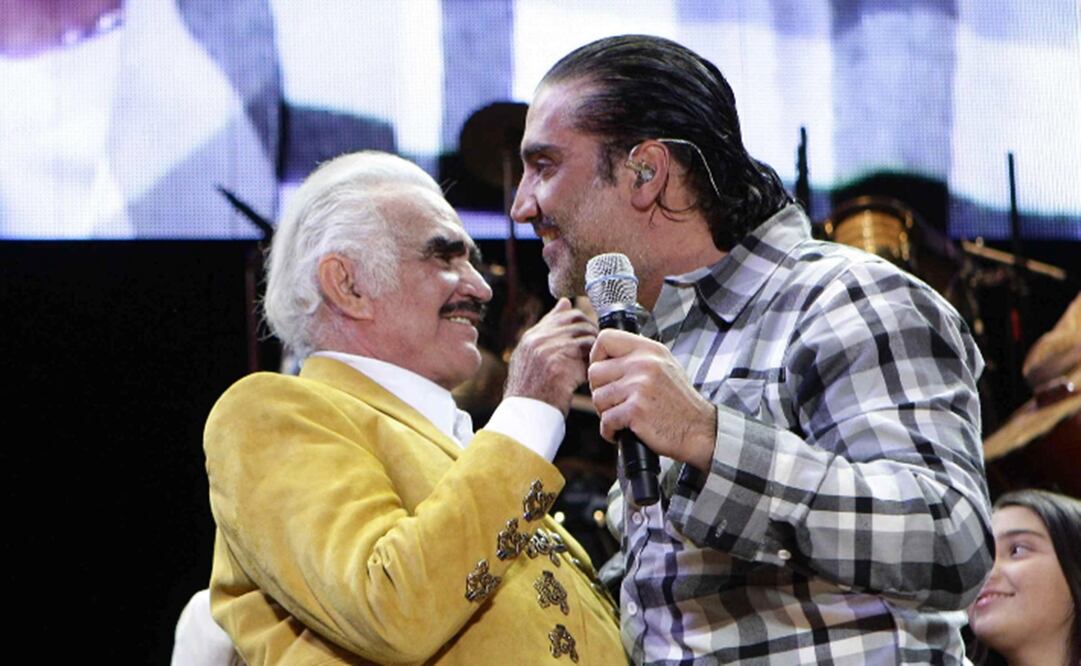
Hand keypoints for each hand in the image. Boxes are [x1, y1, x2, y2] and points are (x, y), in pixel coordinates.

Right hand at [504, 298, 597, 414]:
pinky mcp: (559, 364)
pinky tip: (588, 375)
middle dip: (592, 333)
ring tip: (591, 364)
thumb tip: (564, 302)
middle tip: (594, 351)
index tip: (588, 336)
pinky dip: (592, 363)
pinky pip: (587, 354)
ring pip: (586, 336)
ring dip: (594, 350)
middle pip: (578, 321)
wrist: (525, 414)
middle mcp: (538, 339)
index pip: (564, 314)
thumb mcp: (532, 356)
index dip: (581, 324)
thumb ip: (548, 329)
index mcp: (532, 336)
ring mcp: (548, 350)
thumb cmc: (532, 389)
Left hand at [588, 329, 715, 471]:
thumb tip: (604, 358)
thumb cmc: (679, 403)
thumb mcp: (664, 366)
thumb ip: (637, 358)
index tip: (604, 373)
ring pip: (597, 398)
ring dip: (606, 412)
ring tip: (624, 416)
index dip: (597, 356)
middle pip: (595, 372)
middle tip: (616, 402)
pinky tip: (623, 431)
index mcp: (650, 350)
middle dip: (600, 390)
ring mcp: (639, 386)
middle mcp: (644, 364)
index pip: (606, 338)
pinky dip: (610, 431)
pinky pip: (606, 420)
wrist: (699, 430)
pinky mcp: (635, 410)